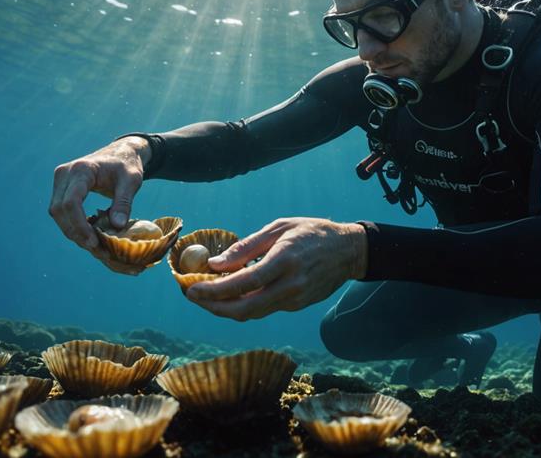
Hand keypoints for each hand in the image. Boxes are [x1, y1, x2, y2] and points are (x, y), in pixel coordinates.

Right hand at [49, 137, 149, 274]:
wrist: (120, 152)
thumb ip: (124, 203)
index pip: (72, 202)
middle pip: (59, 210)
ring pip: (56, 212)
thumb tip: (116, 227)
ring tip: (93, 244)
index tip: (94, 242)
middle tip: (95, 248)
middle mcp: (65, 172)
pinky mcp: (61, 186)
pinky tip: (88, 234)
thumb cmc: (127, 165)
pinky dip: (72, 223)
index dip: (79, 225)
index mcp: (82, 169)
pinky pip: (61, 209)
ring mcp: (60, 179)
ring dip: (72, 230)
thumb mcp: (132, 181)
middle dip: (75, 232)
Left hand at [185, 218, 367, 320]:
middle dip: (214, 307)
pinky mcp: (297, 305)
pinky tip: (233, 292)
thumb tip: (216, 264)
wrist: (348, 251)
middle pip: (245, 308)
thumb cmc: (311, 232)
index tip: (192, 288)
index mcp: (285, 260)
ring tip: (206, 296)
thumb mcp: (279, 228)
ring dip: (226, 308)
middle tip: (194, 297)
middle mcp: (291, 284)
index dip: (215, 290)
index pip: (244, 282)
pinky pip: (265, 308)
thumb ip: (247, 247)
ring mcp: (296, 299)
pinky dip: (244, 304)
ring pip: (253, 313)